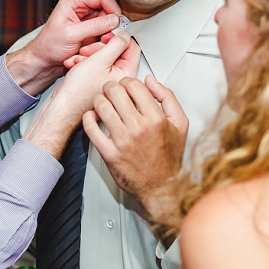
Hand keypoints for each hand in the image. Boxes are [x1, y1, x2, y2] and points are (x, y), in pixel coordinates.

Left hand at [7, 0, 122, 95]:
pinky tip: (105, 40)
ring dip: (112, 23)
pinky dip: (109, 31)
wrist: (45, 60)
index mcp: (73, 0)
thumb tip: (114, 19)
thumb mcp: (71, 35)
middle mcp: (81, 4)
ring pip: (109, 11)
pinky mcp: (92, 26)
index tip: (118, 21)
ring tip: (108, 36)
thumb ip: (93, 26)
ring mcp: (87, 15)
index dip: (112, 7)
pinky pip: (107, 24)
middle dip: (114, 12)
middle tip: (117, 25)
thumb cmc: (50, 46)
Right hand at [24, 33, 140, 157]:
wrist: (63, 105)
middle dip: (99, 48)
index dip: (118, 38)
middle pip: (117, 51)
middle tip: (89, 51)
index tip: (106, 36)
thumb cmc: (78, 91)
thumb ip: (116, 45)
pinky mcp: (98, 80)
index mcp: (126, 74)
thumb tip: (125, 35)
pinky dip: (84, 61)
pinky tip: (76, 65)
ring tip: (79, 59)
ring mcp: (108, 80)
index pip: (132, 48)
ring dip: (89, 54)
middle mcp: (120, 78)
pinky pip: (95, 64)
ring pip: (103, 56)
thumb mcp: (99, 60)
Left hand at [83, 75, 187, 235]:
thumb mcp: (180, 124)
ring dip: (99, 100)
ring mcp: (123, 141)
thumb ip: (167, 98)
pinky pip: (91, 128)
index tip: (126, 86)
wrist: (161, 187)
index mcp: (156, 119)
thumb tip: (150, 81)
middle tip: (111, 92)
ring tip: (102, 104)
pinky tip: (93, 117)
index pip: (134, 85)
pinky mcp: (109, 153)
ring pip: (101, 106)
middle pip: (115, 91)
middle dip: (110, 87)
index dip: (127, 81)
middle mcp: (139, 128)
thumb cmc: (168, 157)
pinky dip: (88, 117)